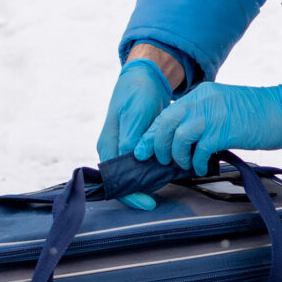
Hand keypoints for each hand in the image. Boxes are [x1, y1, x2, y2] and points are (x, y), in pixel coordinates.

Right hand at [97, 58, 176, 208]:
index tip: (148, 203)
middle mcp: (115, 151)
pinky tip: (172, 172)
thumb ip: (131, 137)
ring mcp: (127, 150)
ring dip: (152, 182)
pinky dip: (158, 171)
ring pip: (137, 175)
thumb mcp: (134, 113)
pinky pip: (147, 165)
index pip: (115, 179)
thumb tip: (130, 158)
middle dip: (143, 192)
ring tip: (171, 185)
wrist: (145, 79)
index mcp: (108, 146)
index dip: (131, 194)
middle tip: (161, 198)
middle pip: (126, 181)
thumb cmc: (136, 93)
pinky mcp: (139, 147)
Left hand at [135, 82, 281, 175]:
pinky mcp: (223, 130)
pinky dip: (197, 162)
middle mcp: (203, 100)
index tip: (145, 148)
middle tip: (162, 160)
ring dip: (178, 155)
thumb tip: (186, 139)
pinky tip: (203, 167)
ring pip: (178, 136)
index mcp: (202, 94)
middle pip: (165, 123)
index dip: (152, 133)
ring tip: (186, 164)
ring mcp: (213, 114)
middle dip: (157, 145)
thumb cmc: (260, 114)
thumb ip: (205, 117)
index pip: (167, 113)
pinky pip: (198, 150)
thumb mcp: (225, 108)